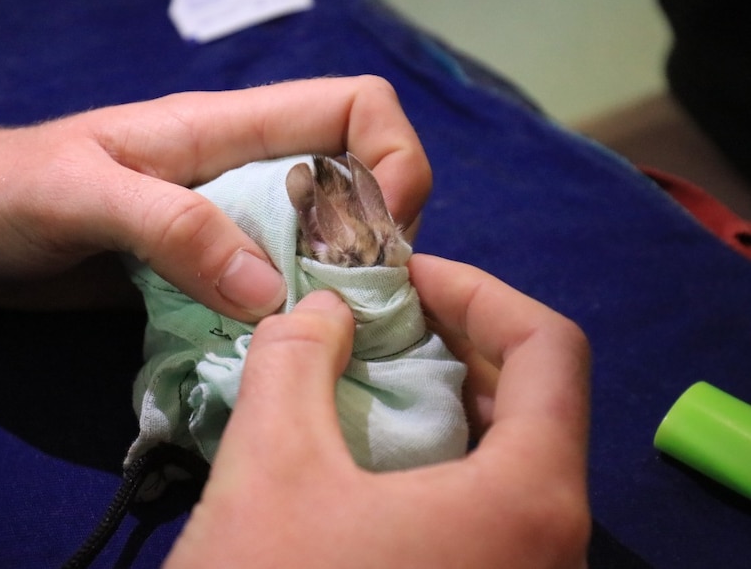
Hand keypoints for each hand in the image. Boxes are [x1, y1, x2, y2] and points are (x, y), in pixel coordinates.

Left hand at [0, 76, 429, 317]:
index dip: (395, 159)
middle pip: (361, 179)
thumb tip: (270, 291)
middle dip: (379, 237)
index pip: (356, 107)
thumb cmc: (6, 189)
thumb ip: (174, 229)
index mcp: (229, 128)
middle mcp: (247, 171)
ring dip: (343, 284)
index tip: (383, 233)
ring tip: (324, 334)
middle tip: (354, 303)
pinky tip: (283, 349)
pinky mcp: (212, 270)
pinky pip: (281, 286)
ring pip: (329, 239)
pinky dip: (298, 315)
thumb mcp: (82, 196)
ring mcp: (233, 223)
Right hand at [165, 254, 590, 568]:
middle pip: (535, 398)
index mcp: (530, 500)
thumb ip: (294, 360)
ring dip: (444, 395)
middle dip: (455, 339)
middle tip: (379, 319)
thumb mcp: (269, 468)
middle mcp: (551, 543)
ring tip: (367, 371)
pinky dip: (437, 453)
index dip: (477, 290)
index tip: (403, 278)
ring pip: (510, 454)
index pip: (549, 348)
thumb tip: (323, 310)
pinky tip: (369, 449)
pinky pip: (487, 502)